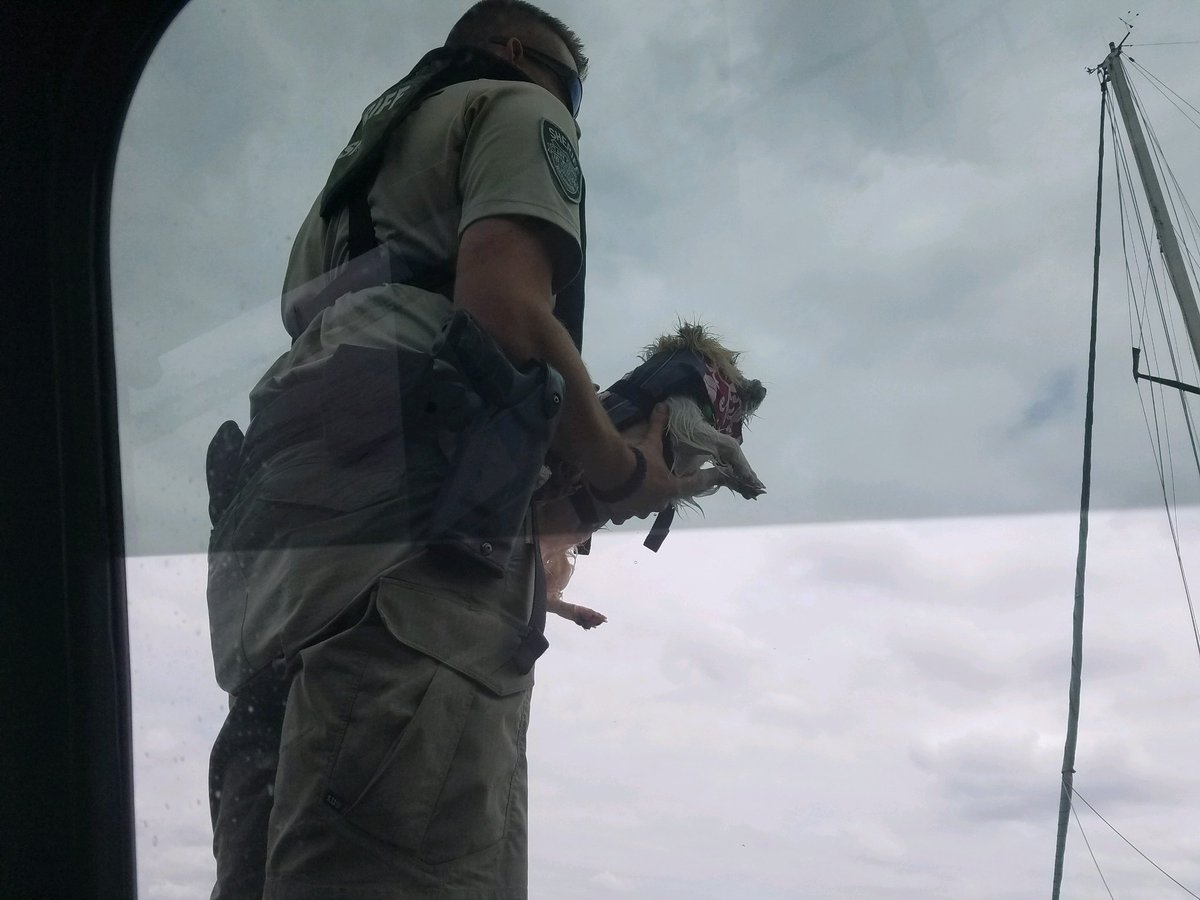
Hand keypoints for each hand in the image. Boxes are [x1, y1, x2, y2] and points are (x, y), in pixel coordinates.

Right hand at [606, 403, 699, 522]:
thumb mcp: (650, 442)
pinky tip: (619, 505)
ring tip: (637, 492)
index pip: (695, 484)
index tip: (719, 477)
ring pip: (645, 509)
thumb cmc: (638, 459)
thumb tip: (664, 406)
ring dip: (643, 502)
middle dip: (663, 493)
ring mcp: (640, 511)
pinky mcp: (622, 514)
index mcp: (670, 488)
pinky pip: (624, 515)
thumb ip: (657, 426)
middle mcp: (657, 504)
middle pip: (665, 500)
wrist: (611, 473)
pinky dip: (623, 511)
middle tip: (660, 484)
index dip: (707, 479)